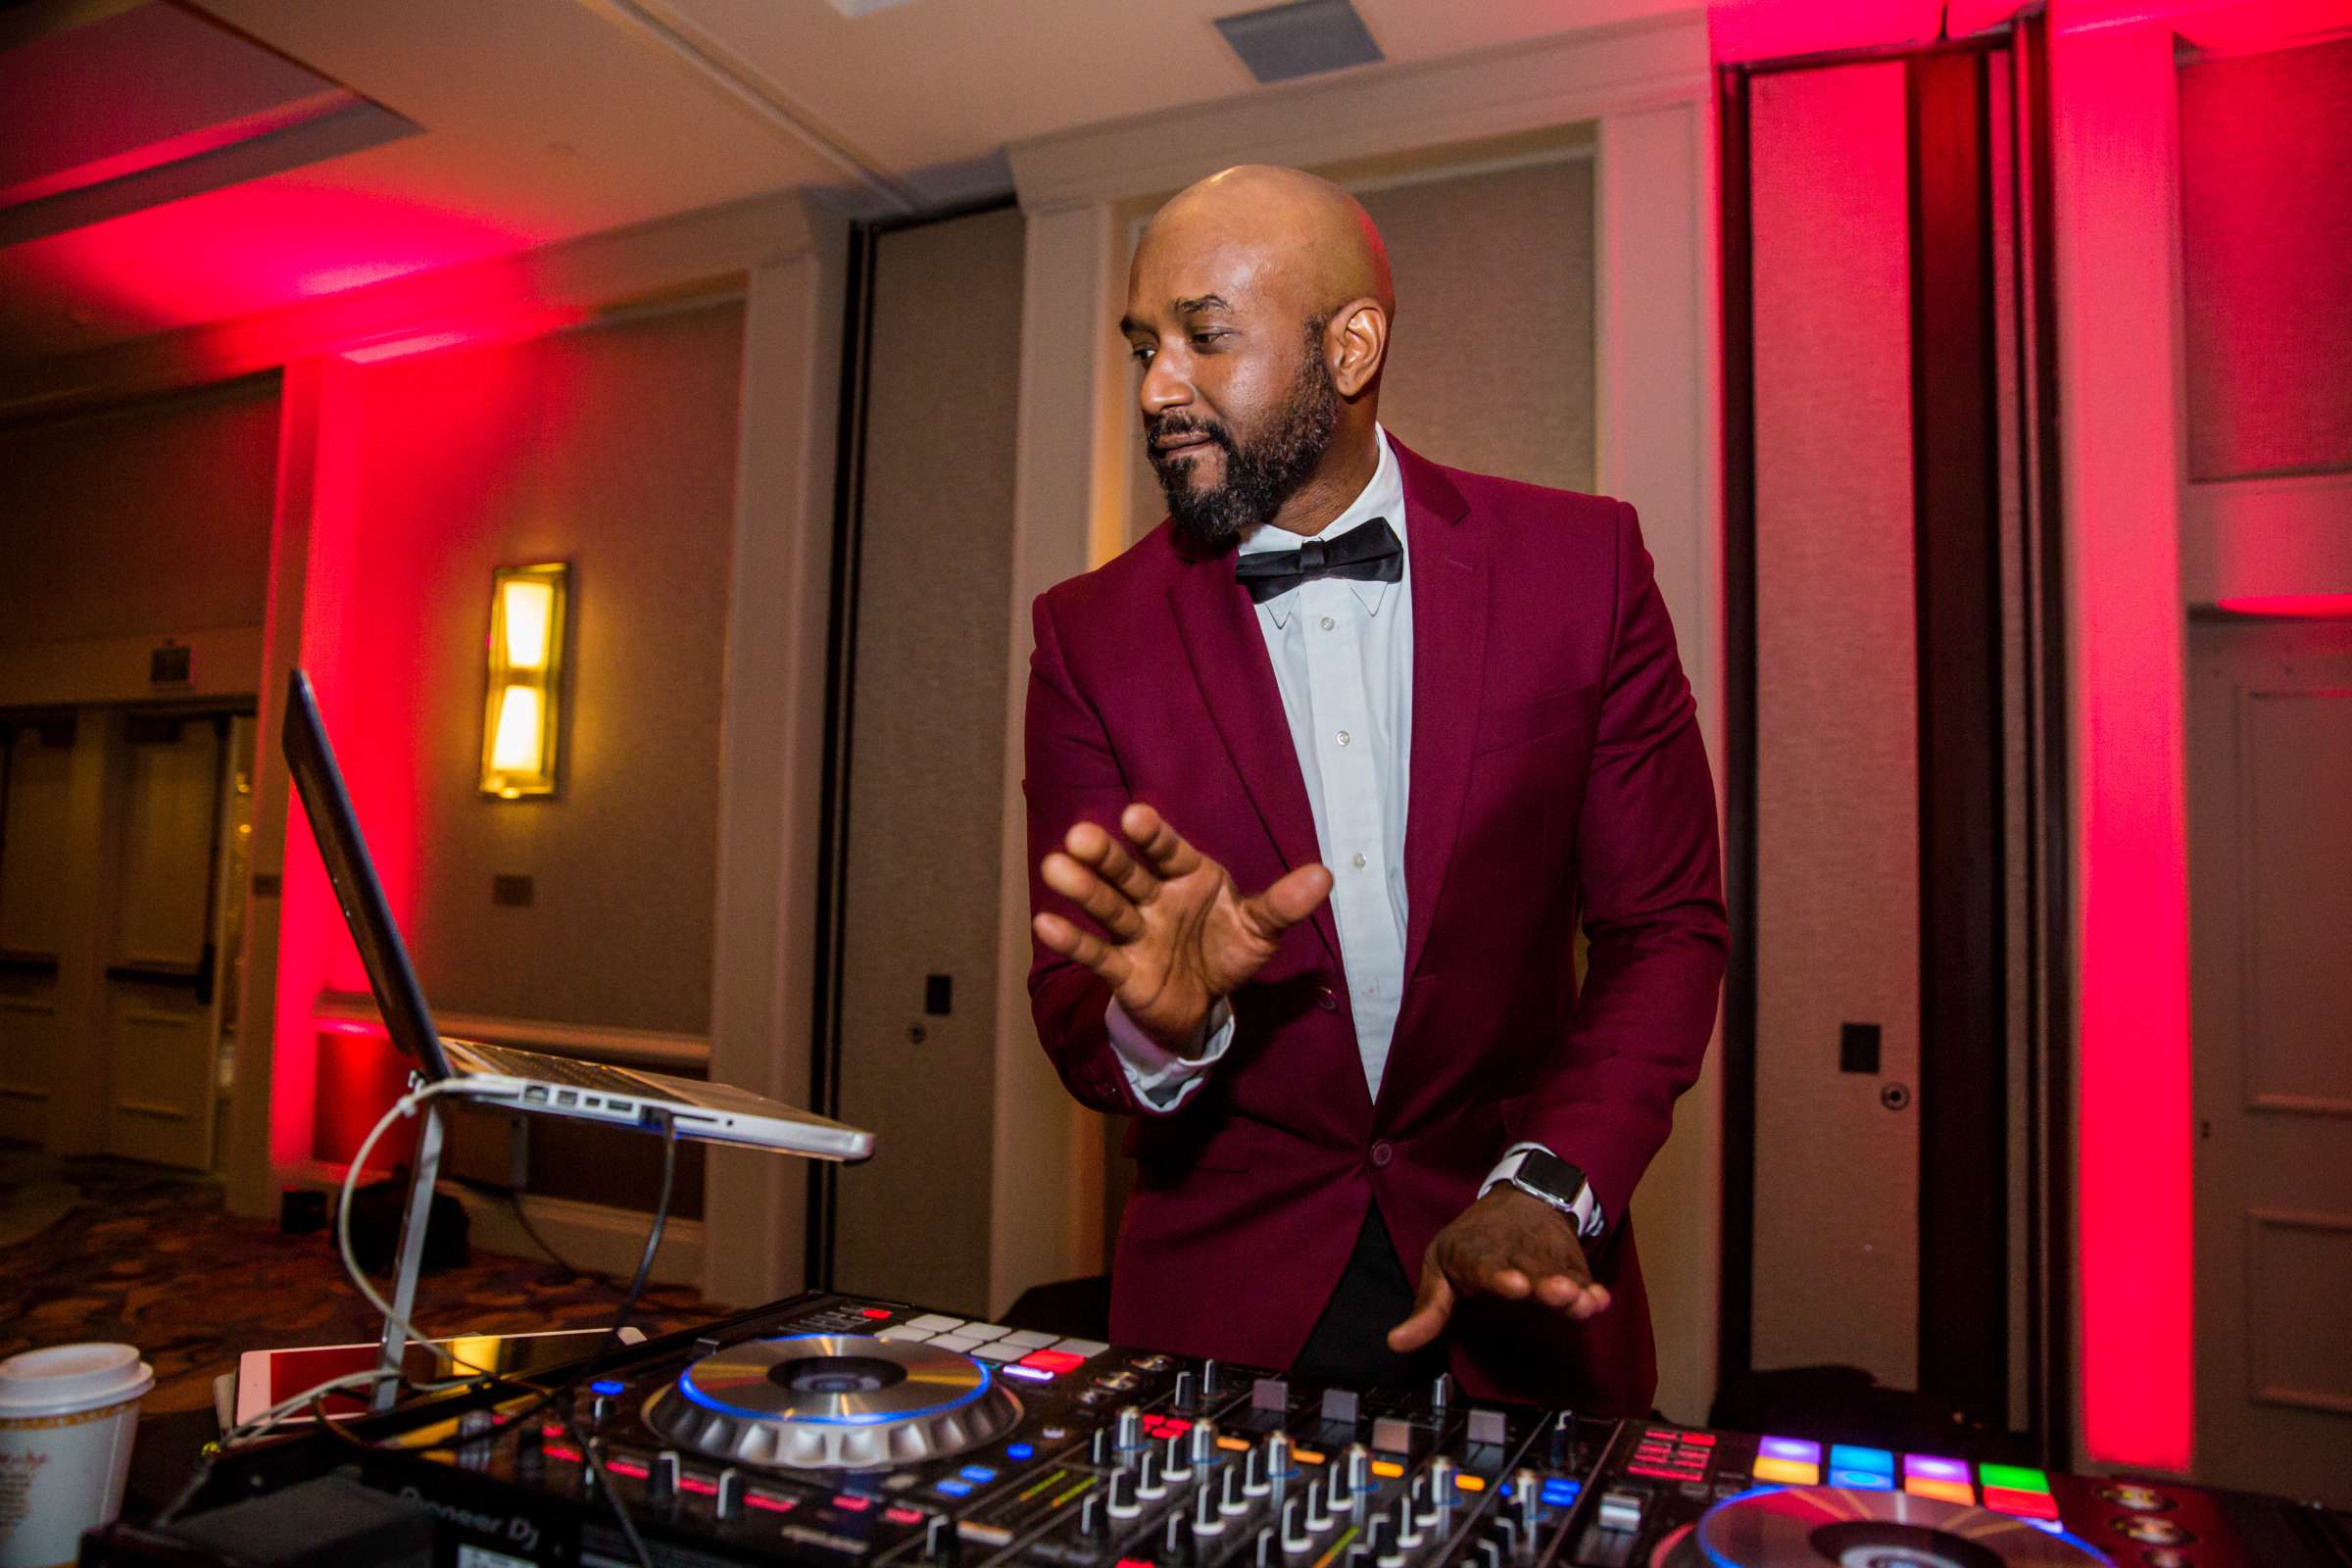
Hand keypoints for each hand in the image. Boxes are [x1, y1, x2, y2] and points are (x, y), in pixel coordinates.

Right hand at [1033, 802, 1331, 1052]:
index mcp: (1189, 877)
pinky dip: (1074, 941)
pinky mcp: (1123, 970)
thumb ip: (1283, 904)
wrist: (1203, 1003)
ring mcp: (1136, 932)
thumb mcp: (1260, 930)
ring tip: (1054, 867)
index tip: (1134, 815)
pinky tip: (1046, 923)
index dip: (1152, 836)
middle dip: (1105, 857)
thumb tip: (1324, 876)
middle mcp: (1156, 898)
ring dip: (1083, 890)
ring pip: (1108, 908)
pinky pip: (1098, 954)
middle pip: (1129, 874)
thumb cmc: (1227, 950)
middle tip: (1078, 836)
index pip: (1169, 852)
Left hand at [1386, 1188, 1611, 1353]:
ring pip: (1559, 1274)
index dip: (1500, 1276)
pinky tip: (1601, 1300)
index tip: (1514, 1286)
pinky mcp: (1568, 1264)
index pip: (1486, 1266)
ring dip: (1572, 1289)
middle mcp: (1514, 1255)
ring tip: (1582, 1301)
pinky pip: (1581, 1276)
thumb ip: (1428, 1309)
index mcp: (1475, 1255)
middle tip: (1556, 1294)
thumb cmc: (1473, 1241)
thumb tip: (1396, 1343)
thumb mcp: (1440, 1265)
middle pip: (1531, 1271)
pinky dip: (1591, 1288)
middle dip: (1544, 1284)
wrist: (1522, 1197)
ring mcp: (1544, 1258)